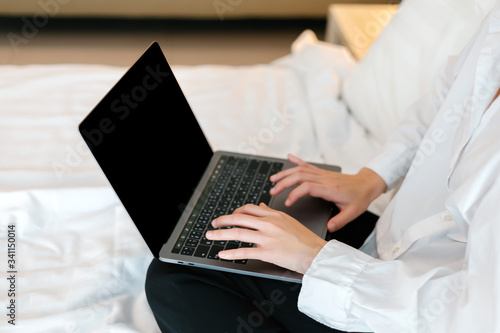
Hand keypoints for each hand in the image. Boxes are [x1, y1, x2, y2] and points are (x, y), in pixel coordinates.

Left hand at [205, 203, 326, 274]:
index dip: (235, 211)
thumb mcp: (288, 220)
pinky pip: (244, 252)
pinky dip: (231, 253)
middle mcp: (269, 224)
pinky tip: (222, 254)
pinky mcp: (267, 252)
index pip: (249, 209)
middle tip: (214, 223)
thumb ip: (272, 213)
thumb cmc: (306, 239)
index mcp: (274, 215)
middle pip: (239, 218)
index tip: (229, 216)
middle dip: (223, 220)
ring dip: (221, 234)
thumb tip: (259, 207)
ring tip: (210, 236)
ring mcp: (267, 238)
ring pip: (238, 233)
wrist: (316, 253)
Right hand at [270, 154, 385, 231]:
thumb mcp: (353, 213)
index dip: (295, 194)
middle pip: (299, 176)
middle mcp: (324, 179)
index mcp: (330, 189)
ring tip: (273, 179)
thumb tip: (329, 228)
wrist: (367, 184)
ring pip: (301, 170)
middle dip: (284, 183)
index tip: (287, 202)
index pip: (308, 187)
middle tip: (272, 191)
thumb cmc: (359, 198)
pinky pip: (308, 164)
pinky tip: (289, 156)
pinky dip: (297, 160)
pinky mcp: (322, 172)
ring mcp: (322, 174)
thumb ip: (340, 221)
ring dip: (286, 173)